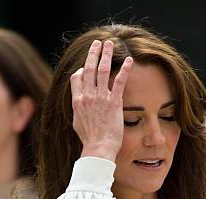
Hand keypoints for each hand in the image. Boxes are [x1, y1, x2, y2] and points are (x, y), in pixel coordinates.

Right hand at [70, 39, 132, 161]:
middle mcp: (88, 96)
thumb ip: (78, 110)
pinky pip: (119, 81)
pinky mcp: (114, 102)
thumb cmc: (89, 140)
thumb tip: (79, 106)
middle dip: (92, 53)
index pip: (77, 78)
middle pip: (88, 68)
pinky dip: (124, 69)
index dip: (81, 69)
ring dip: (106, 54)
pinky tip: (129, 61)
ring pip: (102, 70)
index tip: (86, 66)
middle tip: (97, 44)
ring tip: (109, 44)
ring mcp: (101, 98)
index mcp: (77, 101)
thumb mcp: (78, 124)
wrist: (98, 148)